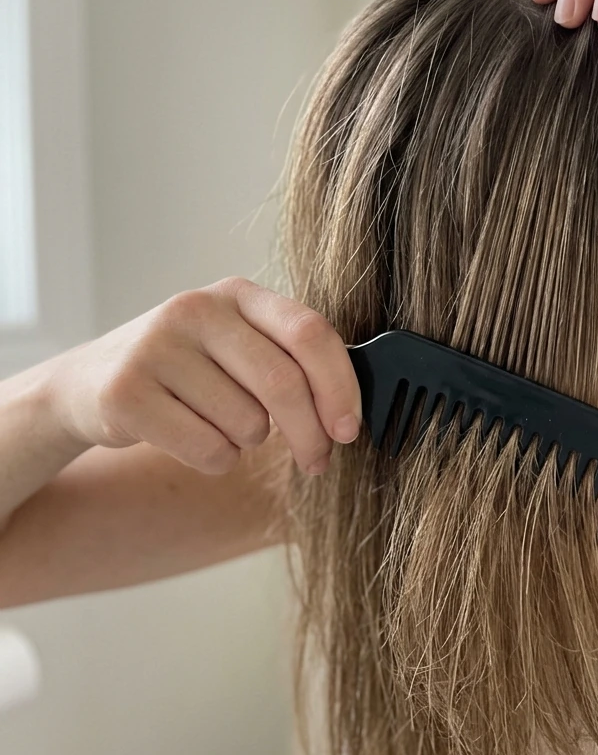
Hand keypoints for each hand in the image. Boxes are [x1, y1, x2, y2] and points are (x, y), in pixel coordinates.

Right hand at [47, 277, 360, 475]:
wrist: (88, 384)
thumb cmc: (188, 372)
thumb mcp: (238, 346)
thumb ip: (291, 361)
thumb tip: (351, 413)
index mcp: (238, 293)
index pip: (310, 333)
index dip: (340, 385)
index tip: (350, 428)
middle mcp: (196, 309)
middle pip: (284, 383)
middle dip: (311, 435)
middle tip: (317, 461)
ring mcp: (156, 347)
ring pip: (248, 424)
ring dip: (249, 443)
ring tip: (222, 426)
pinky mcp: (126, 392)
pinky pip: (209, 449)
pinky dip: (216, 459)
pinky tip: (193, 439)